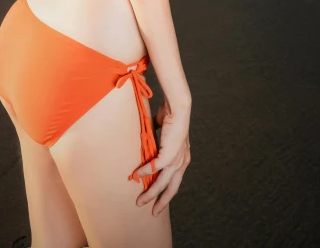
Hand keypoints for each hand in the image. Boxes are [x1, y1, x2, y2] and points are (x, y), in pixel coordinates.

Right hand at [134, 102, 190, 216]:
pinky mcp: (170, 154)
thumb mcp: (163, 132)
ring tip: (140, 201)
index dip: (166, 191)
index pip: (175, 180)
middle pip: (172, 188)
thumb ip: (157, 139)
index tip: (158, 200)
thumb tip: (146, 140)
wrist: (177, 107)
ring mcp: (177, 159)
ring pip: (163, 183)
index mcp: (183, 158)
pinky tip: (136, 176)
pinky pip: (155, 167)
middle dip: (161, 201)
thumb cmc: (171, 115)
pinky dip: (145, 172)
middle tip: (153, 212)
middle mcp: (182, 162)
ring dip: (151, 193)